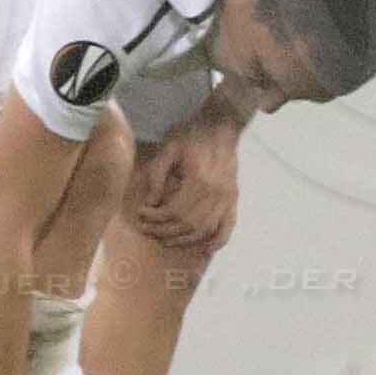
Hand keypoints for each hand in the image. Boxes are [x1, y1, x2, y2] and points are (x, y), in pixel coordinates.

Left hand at [127, 123, 238, 261]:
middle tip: (148, 230)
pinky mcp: (234, 199)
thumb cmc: (191, 135)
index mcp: (199, 180)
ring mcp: (227, 199)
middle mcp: (216, 194)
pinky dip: (217, 242)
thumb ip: (157, 177)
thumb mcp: (168, 150)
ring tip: (166, 239)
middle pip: (188, 225)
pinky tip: (205, 249)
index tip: (142, 215)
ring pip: (205, 230)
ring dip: (184, 240)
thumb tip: (151, 204)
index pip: (174, 212)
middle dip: (165, 231)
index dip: (155, 218)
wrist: (220, 125)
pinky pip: (227, 228)